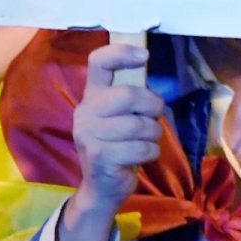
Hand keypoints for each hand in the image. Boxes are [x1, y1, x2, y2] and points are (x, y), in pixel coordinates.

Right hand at [72, 42, 165, 210]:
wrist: (102, 186)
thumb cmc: (117, 145)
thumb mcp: (118, 116)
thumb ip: (129, 95)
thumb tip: (147, 65)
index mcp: (91, 96)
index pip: (98, 62)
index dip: (122, 54)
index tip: (144, 56)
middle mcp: (85, 111)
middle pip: (129, 95)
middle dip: (152, 106)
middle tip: (154, 117)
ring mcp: (89, 134)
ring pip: (140, 125)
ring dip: (153, 135)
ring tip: (146, 141)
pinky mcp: (100, 156)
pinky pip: (141, 147)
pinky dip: (151, 152)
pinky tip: (141, 156)